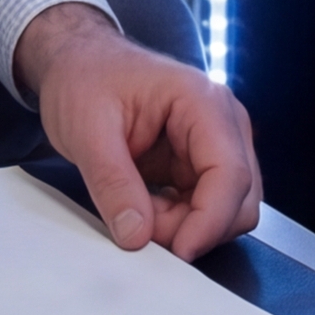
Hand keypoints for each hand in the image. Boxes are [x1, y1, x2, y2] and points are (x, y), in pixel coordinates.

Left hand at [14, 0, 262, 259]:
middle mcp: (222, 124)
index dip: (210, 221)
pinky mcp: (200, 165)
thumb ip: (112, 183)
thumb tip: (137, 236)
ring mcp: (215, 146)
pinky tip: (141, 207)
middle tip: (142, 229)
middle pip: (238, 199)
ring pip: (225, 211)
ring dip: (184, 227)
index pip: (231, 174)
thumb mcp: (85, 129)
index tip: (178, 251)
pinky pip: (204, 210)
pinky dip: (177, 222)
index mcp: (203, 102)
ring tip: (135, 209)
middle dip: (194, 227)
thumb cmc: (83, 78)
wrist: (76, 63)